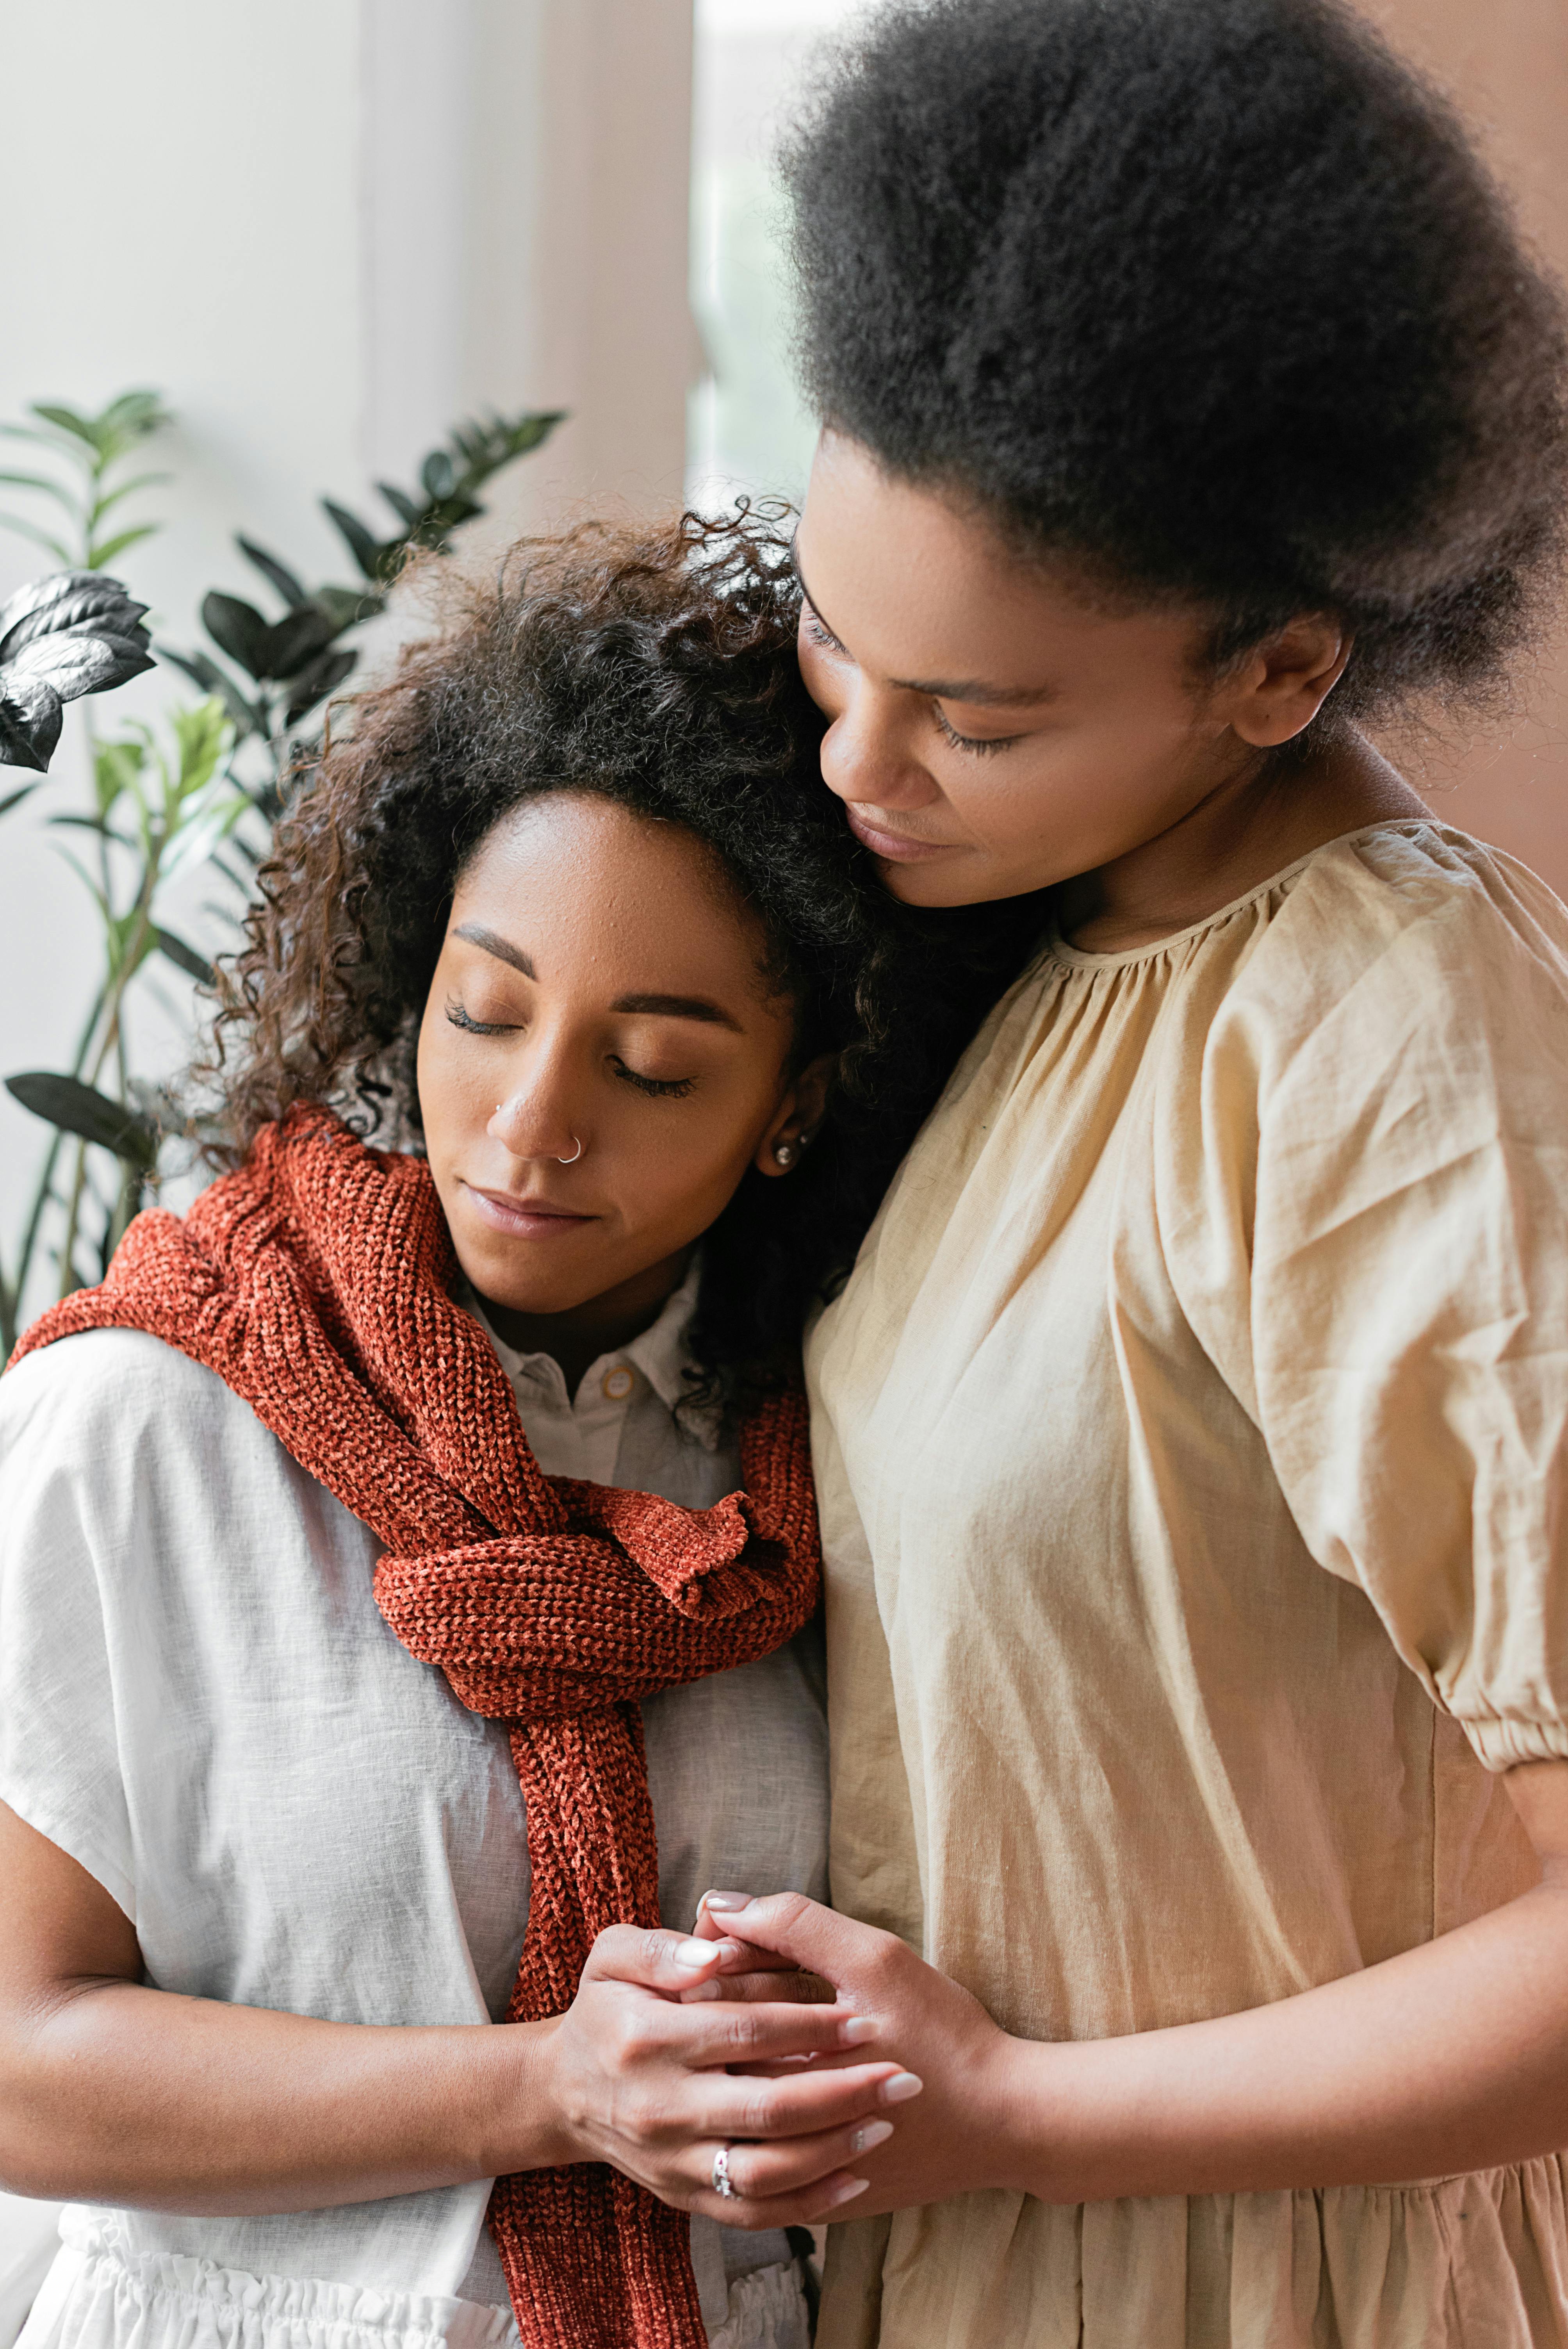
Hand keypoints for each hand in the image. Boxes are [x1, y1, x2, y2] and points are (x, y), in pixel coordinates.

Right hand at [531, 1923, 925, 2227]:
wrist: (565, 2092)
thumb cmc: (604, 2012)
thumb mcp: (612, 1956)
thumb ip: (661, 1946)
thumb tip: (713, 1952)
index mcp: (648, 2040)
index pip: (746, 2031)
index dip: (810, 2023)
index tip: (864, 2016)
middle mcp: (660, 2108)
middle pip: (767, 2107)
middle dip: (844, 2092)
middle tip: (901, 2076)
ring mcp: (673, 2162)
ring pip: (766, 2171)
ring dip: (833, 2150)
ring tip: (885, 2122)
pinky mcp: (684, 2197)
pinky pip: (753, 2212)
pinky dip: (807, 2203)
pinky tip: (853, 2176)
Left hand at [692, 1894, 1024, 2215]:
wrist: (1001, 2121)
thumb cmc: (942, 2034)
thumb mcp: (875, 1961)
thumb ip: (795, 1925)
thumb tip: (718, 1905)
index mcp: (782, 2057)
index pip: (709, 2005)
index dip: (710, 1963)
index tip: (727, 1945)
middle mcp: (776, 2121)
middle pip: (711, 2056)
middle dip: (717, 2008)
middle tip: (737, 1976)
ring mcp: (791, 2166)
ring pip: (731, 2107)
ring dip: (735, 2060)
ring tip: (767, 2028)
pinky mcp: (812, 2191)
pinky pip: (763, 2152)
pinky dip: (764, 2111)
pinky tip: (788, 2076)